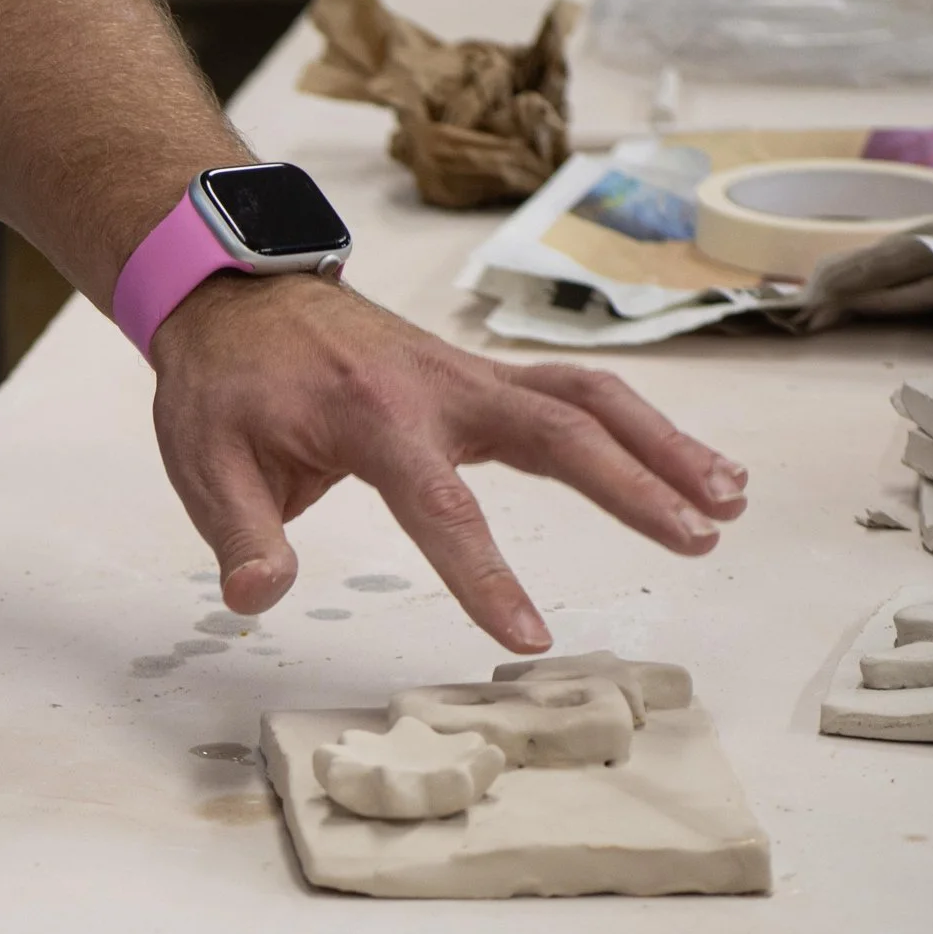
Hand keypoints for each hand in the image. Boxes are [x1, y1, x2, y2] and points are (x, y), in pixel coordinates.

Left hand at [149, 275, 747, 652]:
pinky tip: (692, 469)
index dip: (485, 574)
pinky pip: (577, 395)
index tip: (528, 639)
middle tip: (698, 537)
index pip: (441, 506)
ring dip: (663, 445)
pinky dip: (641, 426)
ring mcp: (470, 376)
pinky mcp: (485, 380)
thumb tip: (257, 598)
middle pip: (557, 430)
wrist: (234, 295)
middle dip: (632, 484)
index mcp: (370, 416)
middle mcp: (438, 386)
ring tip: (728, 501)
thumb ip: (242, 535)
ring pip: (588, 400)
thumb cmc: (225, 384)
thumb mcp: (204, 462)